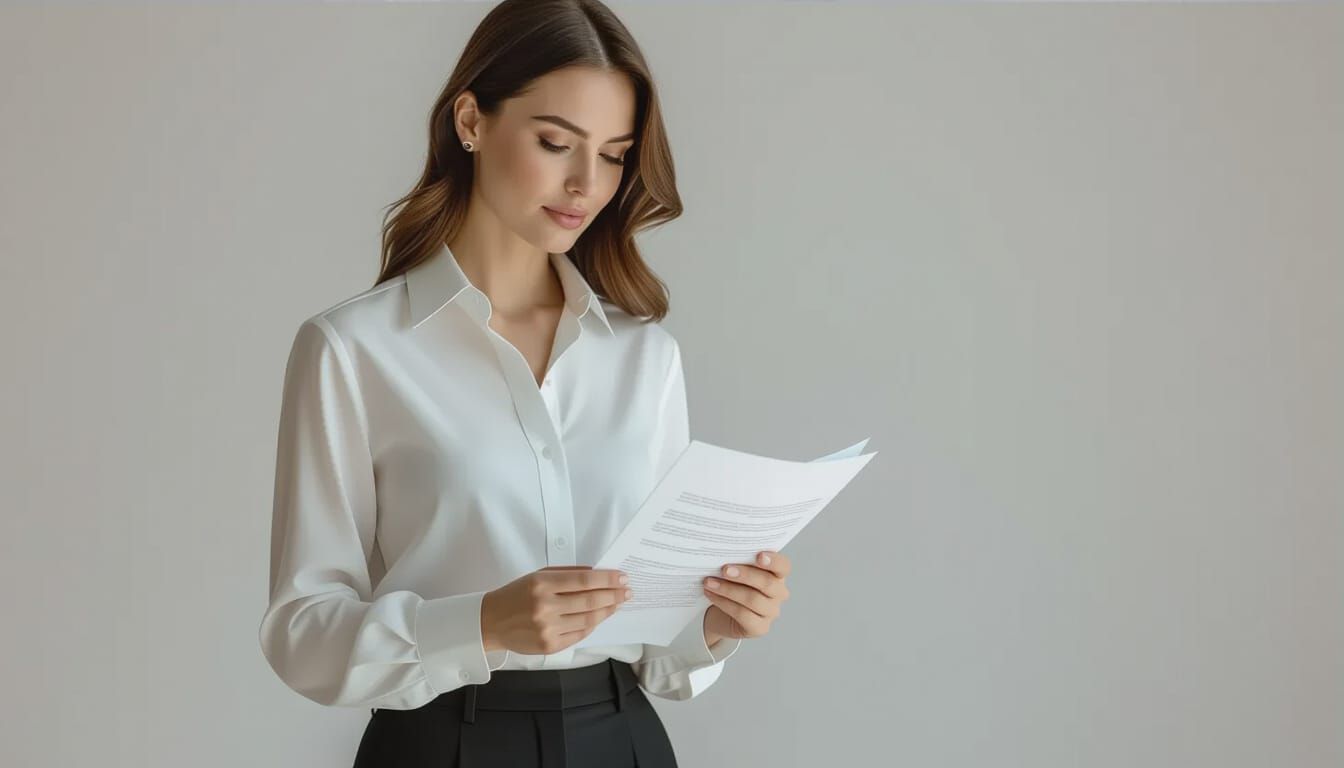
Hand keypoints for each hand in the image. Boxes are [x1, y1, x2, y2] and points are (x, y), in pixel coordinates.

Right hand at [481, 566, 631, 654]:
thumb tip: (598, 573)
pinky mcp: (549, 646)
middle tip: (627, 591)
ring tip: (617, 603)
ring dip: (607, 610)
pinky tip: (600, 617)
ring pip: (588, 619)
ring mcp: (547, 629)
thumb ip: (567, 573)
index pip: (584, 580)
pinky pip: (579, 635)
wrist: (490, 621)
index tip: (622, 577)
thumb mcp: (537, 575)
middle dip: (614, 595)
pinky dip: (592, 625)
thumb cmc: (516, 595)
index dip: (607, 579)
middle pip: (590, 601)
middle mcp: (545, 607)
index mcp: (542, 584)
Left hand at [701, 550, 790, 642]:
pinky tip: (711, 594)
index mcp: (777, 575)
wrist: (721, 613)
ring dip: (728, 589)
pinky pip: (742, 614)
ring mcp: (771, 612)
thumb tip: (724, 551)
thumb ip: (739, 560)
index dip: (774, 561)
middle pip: (768, 583)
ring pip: (753, 599)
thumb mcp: (738, 570)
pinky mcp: (760, 628)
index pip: (783, 566)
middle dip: (745, 575)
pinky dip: (724, 603)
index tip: (759, 556)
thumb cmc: (733, 585)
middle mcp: (778, 594)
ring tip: (709, 582)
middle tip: (725, 569)